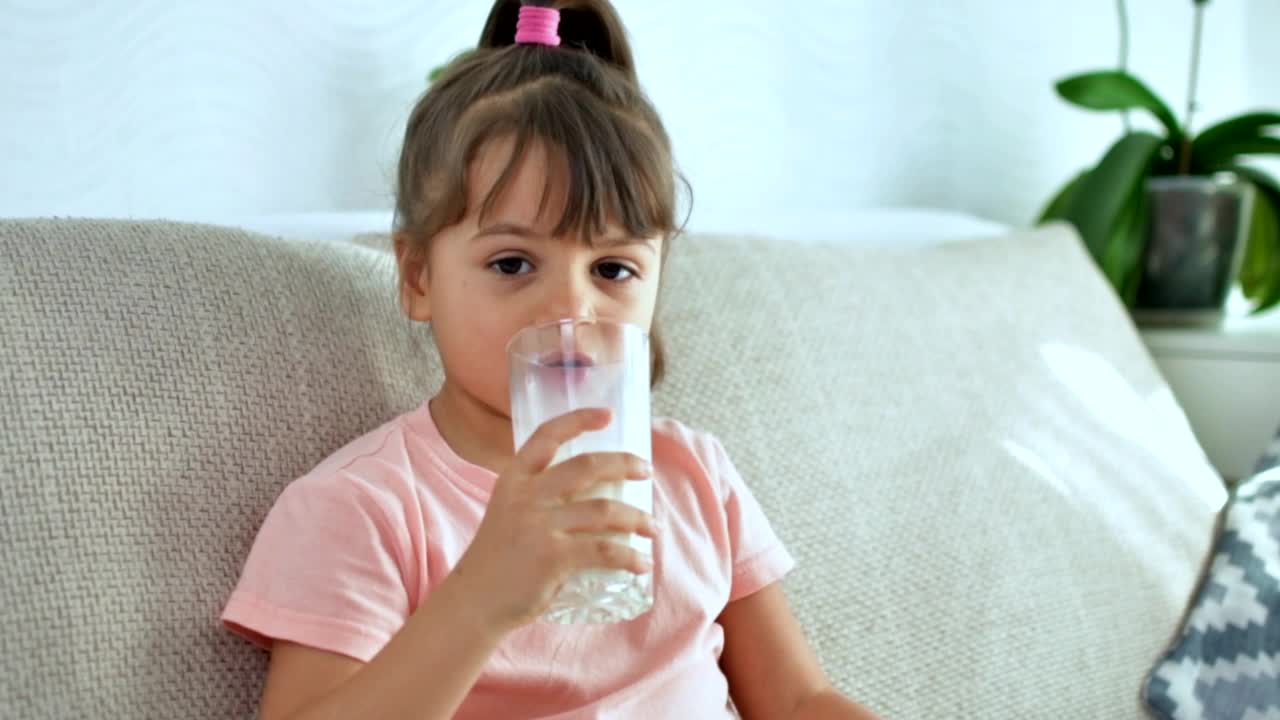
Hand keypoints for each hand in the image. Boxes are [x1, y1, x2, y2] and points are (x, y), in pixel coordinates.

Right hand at [445, 407, 655, 632]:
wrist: (475, 601)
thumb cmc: (500, 557)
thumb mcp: (510, 512)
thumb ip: (540, 496)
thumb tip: (593, 489)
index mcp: (514, 479)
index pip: (547, 436)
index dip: (579, 420)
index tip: (607, 414)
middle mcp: (526, 496)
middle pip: (586, 466)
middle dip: (624, 465)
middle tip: (646, 472)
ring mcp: (539, 526)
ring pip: (604, 510)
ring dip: (637, 518)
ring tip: (652, 527)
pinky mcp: (552, 558)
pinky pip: (603, 551)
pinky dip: (629, 557)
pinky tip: (642, 563)